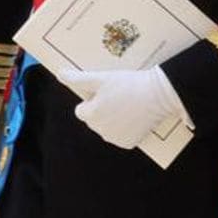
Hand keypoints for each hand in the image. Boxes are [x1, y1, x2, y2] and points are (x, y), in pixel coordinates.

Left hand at [60, 67, 184, 149]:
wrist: (158, 95)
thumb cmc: (129, 85)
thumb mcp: (101, 78)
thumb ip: (78, 78)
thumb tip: (59, 74)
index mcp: (92, 116)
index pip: (81, 110)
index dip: (92, 100)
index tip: (106, 92)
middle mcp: (101, 131)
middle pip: (93, 119)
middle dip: (101, 109)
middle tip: (118, 96)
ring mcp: (115, 139)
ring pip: (106, 128)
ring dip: (112, 118)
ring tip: (127, 104)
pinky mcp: (129, 143)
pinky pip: (120, 135)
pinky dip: (125, 127)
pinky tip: (134, 115)